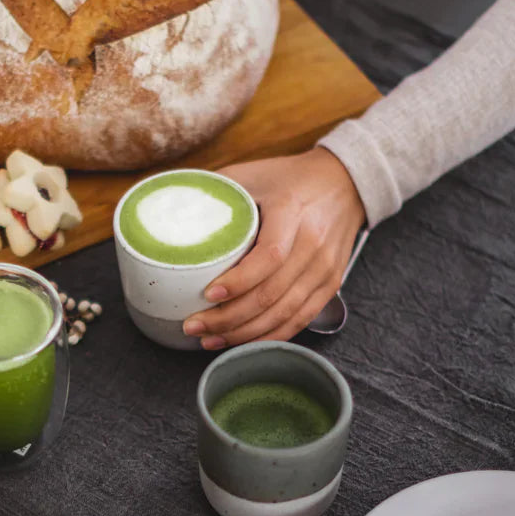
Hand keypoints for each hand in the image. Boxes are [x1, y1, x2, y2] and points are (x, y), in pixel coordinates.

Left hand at [183, 148, 365, 348]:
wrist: (344, 183)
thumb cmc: (290, 178)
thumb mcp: (252, 173)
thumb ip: (215, 189)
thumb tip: (170, 206)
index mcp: (292, 212)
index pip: (269, 257)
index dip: (238, 282)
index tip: (208, 294)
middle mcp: (313, 244)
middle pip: (272, 294)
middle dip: (228, 319)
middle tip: (193, 326)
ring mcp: (324, 268)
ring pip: (284, 314)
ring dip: (244, 334)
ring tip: (209, 339)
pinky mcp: (330, 285)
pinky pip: (299, 320)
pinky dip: (269, 336)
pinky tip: (242, 341)